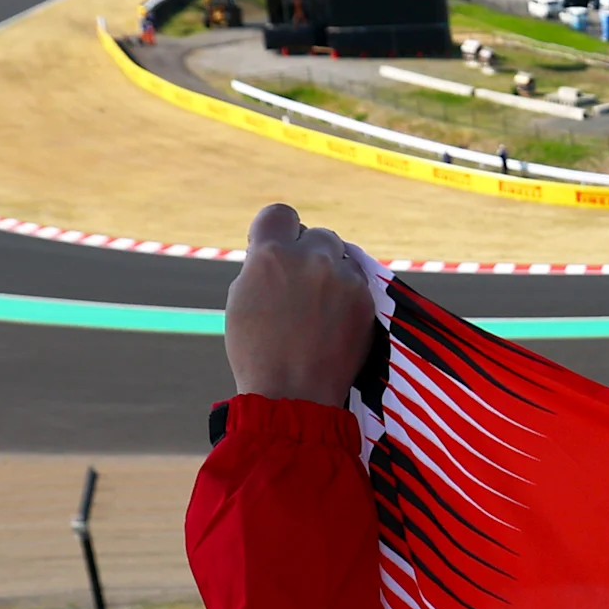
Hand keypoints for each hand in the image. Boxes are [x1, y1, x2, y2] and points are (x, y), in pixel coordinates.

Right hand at [224, 204, 380, 404]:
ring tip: (318, 309)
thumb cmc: (256, 351)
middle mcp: (311, 258)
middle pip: (317, 236)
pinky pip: (357, 283)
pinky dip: (347, 296)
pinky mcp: (366, 300)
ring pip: (341, 259)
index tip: (278, 249)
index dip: (278, 230)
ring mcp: (343, 279)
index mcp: (271, 255)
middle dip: (309, 254)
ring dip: (331, 273)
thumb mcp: (242, 298)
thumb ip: (263, 266)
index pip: (280, 213)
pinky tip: (334, 323)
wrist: (293, 395)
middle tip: (300, 285)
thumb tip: (280, 250)